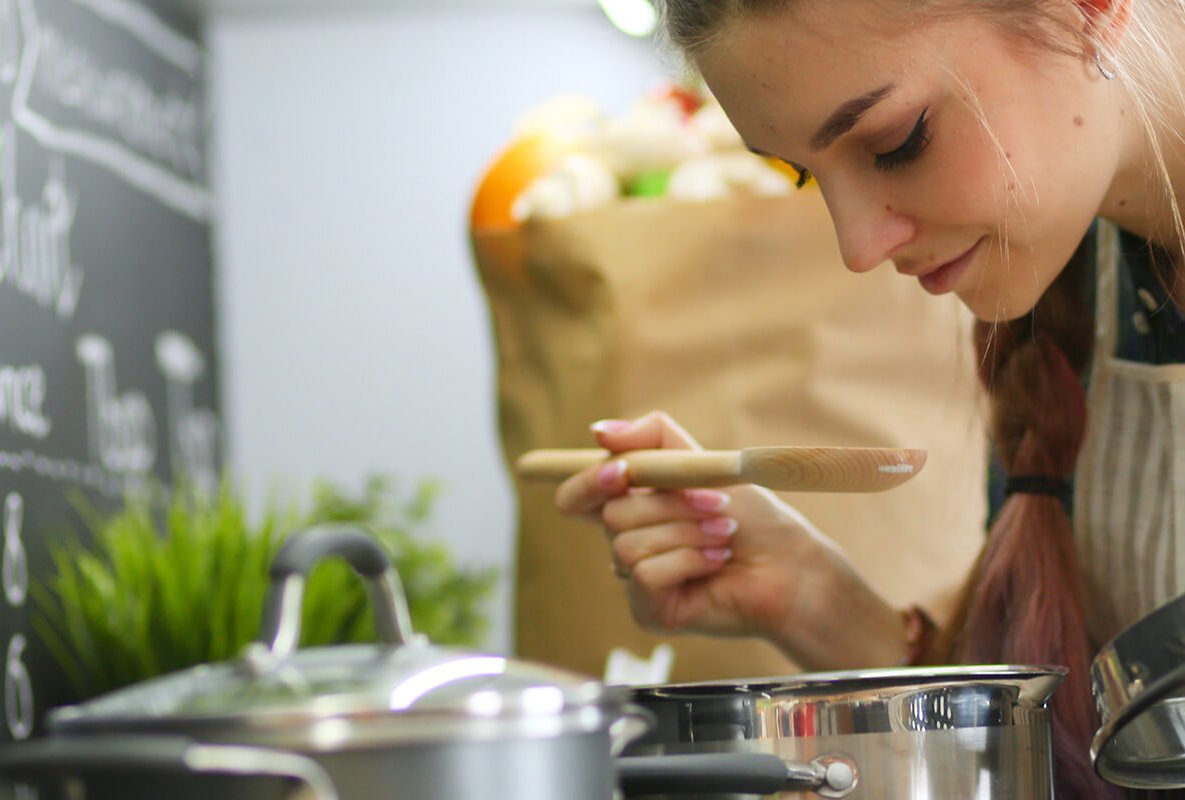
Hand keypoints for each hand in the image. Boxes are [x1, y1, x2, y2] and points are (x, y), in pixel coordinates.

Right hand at [555, 411, 899, 668]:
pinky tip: (716, 562)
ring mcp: (635, 578)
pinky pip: (646, 575)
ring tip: (724, 535)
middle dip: (669, 503)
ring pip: (628, 545)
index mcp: (631, 506)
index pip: (577, 496)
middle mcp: (627, 542)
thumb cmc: (752, 518)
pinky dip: (688, 561)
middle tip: (717, 505)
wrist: (791, 565)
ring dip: (686, 532)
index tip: (622, 472)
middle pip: (610, 514)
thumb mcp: (702, 463)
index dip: (588, 481)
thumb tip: (598, 431)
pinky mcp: (650, 610)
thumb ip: (653, 438)